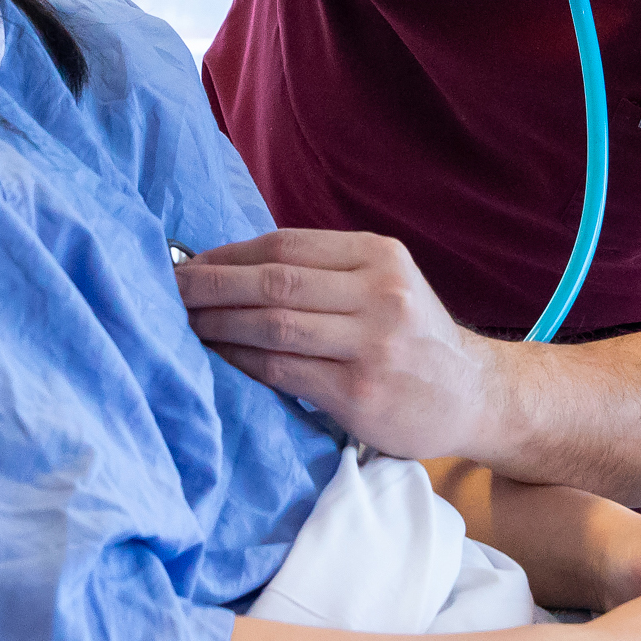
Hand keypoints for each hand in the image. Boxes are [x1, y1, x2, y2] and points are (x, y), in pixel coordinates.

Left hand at [177, 229, 502, 459]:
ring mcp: (372, 345)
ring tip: (182, 325)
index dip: (226, 254)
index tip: (186, 264)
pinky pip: (282, 371)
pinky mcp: (360, 393)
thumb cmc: (412, 336)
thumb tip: (229, 265)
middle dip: (210, 285)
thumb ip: (324, 271)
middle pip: (273, 281)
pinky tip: (217, 360)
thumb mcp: (384, 283)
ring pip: (273, 325)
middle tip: (168, 290)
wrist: (473, 395)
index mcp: (378, 255)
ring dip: (218, 325)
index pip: (284, 246)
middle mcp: (379, 293)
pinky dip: (241, 363)